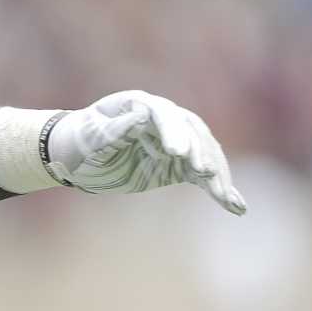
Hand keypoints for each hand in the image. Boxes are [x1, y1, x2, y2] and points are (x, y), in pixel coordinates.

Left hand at [48, 90, 246, 214]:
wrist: (76, 158)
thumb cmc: (78, 143)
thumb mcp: (89, 139)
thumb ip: (114, 130)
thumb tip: (140, 116)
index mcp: (138, 105)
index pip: (162, 115)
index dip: (173, 131)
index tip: (178, 152)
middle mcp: (163, 119)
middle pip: (191, 133)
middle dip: (199, 153)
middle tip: (205, 173)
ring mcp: (174, 141)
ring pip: (203, 154)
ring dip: (216, 174)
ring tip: (225, 196)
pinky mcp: (178, 164)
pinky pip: (202, 175)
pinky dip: (218, 189)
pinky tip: (236, 205)